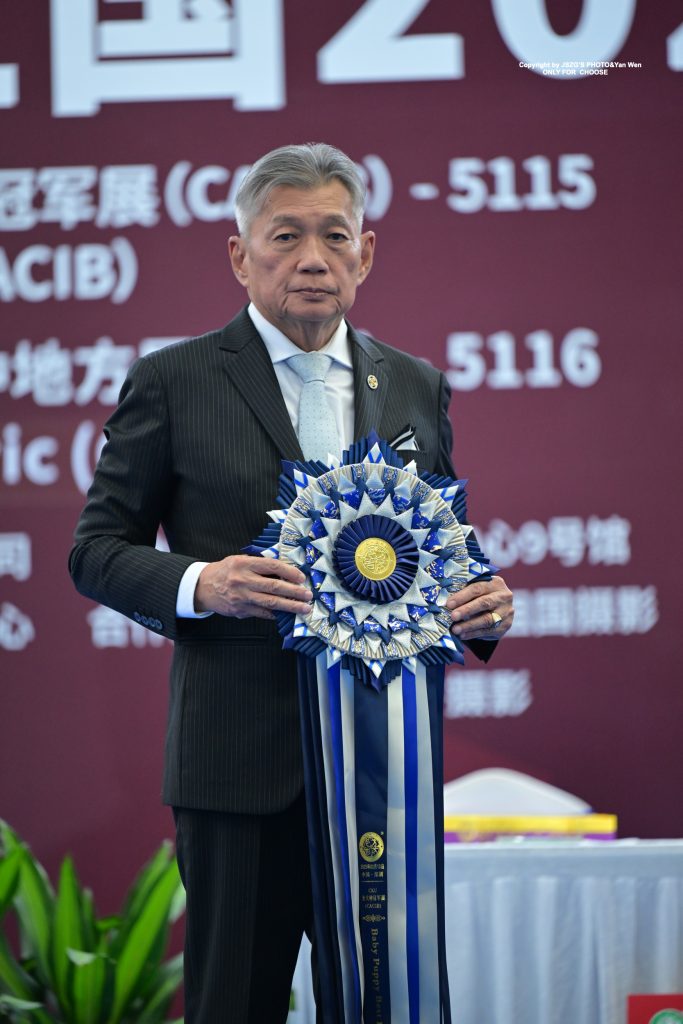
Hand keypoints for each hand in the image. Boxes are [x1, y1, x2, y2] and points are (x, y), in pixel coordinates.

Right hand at [195, 555, 312, 619]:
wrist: (203, 587)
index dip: (289, 572)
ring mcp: (242, 597)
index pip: (272, 566)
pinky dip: (276, 614)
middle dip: (294, 592)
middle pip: (274, 586)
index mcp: (244, 564)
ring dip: (290, 606)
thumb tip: (285, 570)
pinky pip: (262, 613)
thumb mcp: (239, 560)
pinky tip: (286, 615)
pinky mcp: (240, 610)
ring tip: (303, 608)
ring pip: (270, 603)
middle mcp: (243, 580)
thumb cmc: (225, 571)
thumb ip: (259, 564)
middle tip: (308, 595)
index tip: (302, 577)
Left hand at [446, 575, 513, 641]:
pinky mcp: (505, 625)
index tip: (449, 604)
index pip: (477, 588)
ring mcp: (506, 612)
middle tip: (452, 616)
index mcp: (495, 583)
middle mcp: (504, 596)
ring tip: (455, 629)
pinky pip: (488, 631)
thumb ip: (464, 591)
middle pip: (484, 603)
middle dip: (467, 610)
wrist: (498, 608)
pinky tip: (462, 635)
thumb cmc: (480, 596)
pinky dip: (473, 634)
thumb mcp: (475, 589)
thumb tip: (444, 600)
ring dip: (469, 625)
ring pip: (487, 619)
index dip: (462, 596)